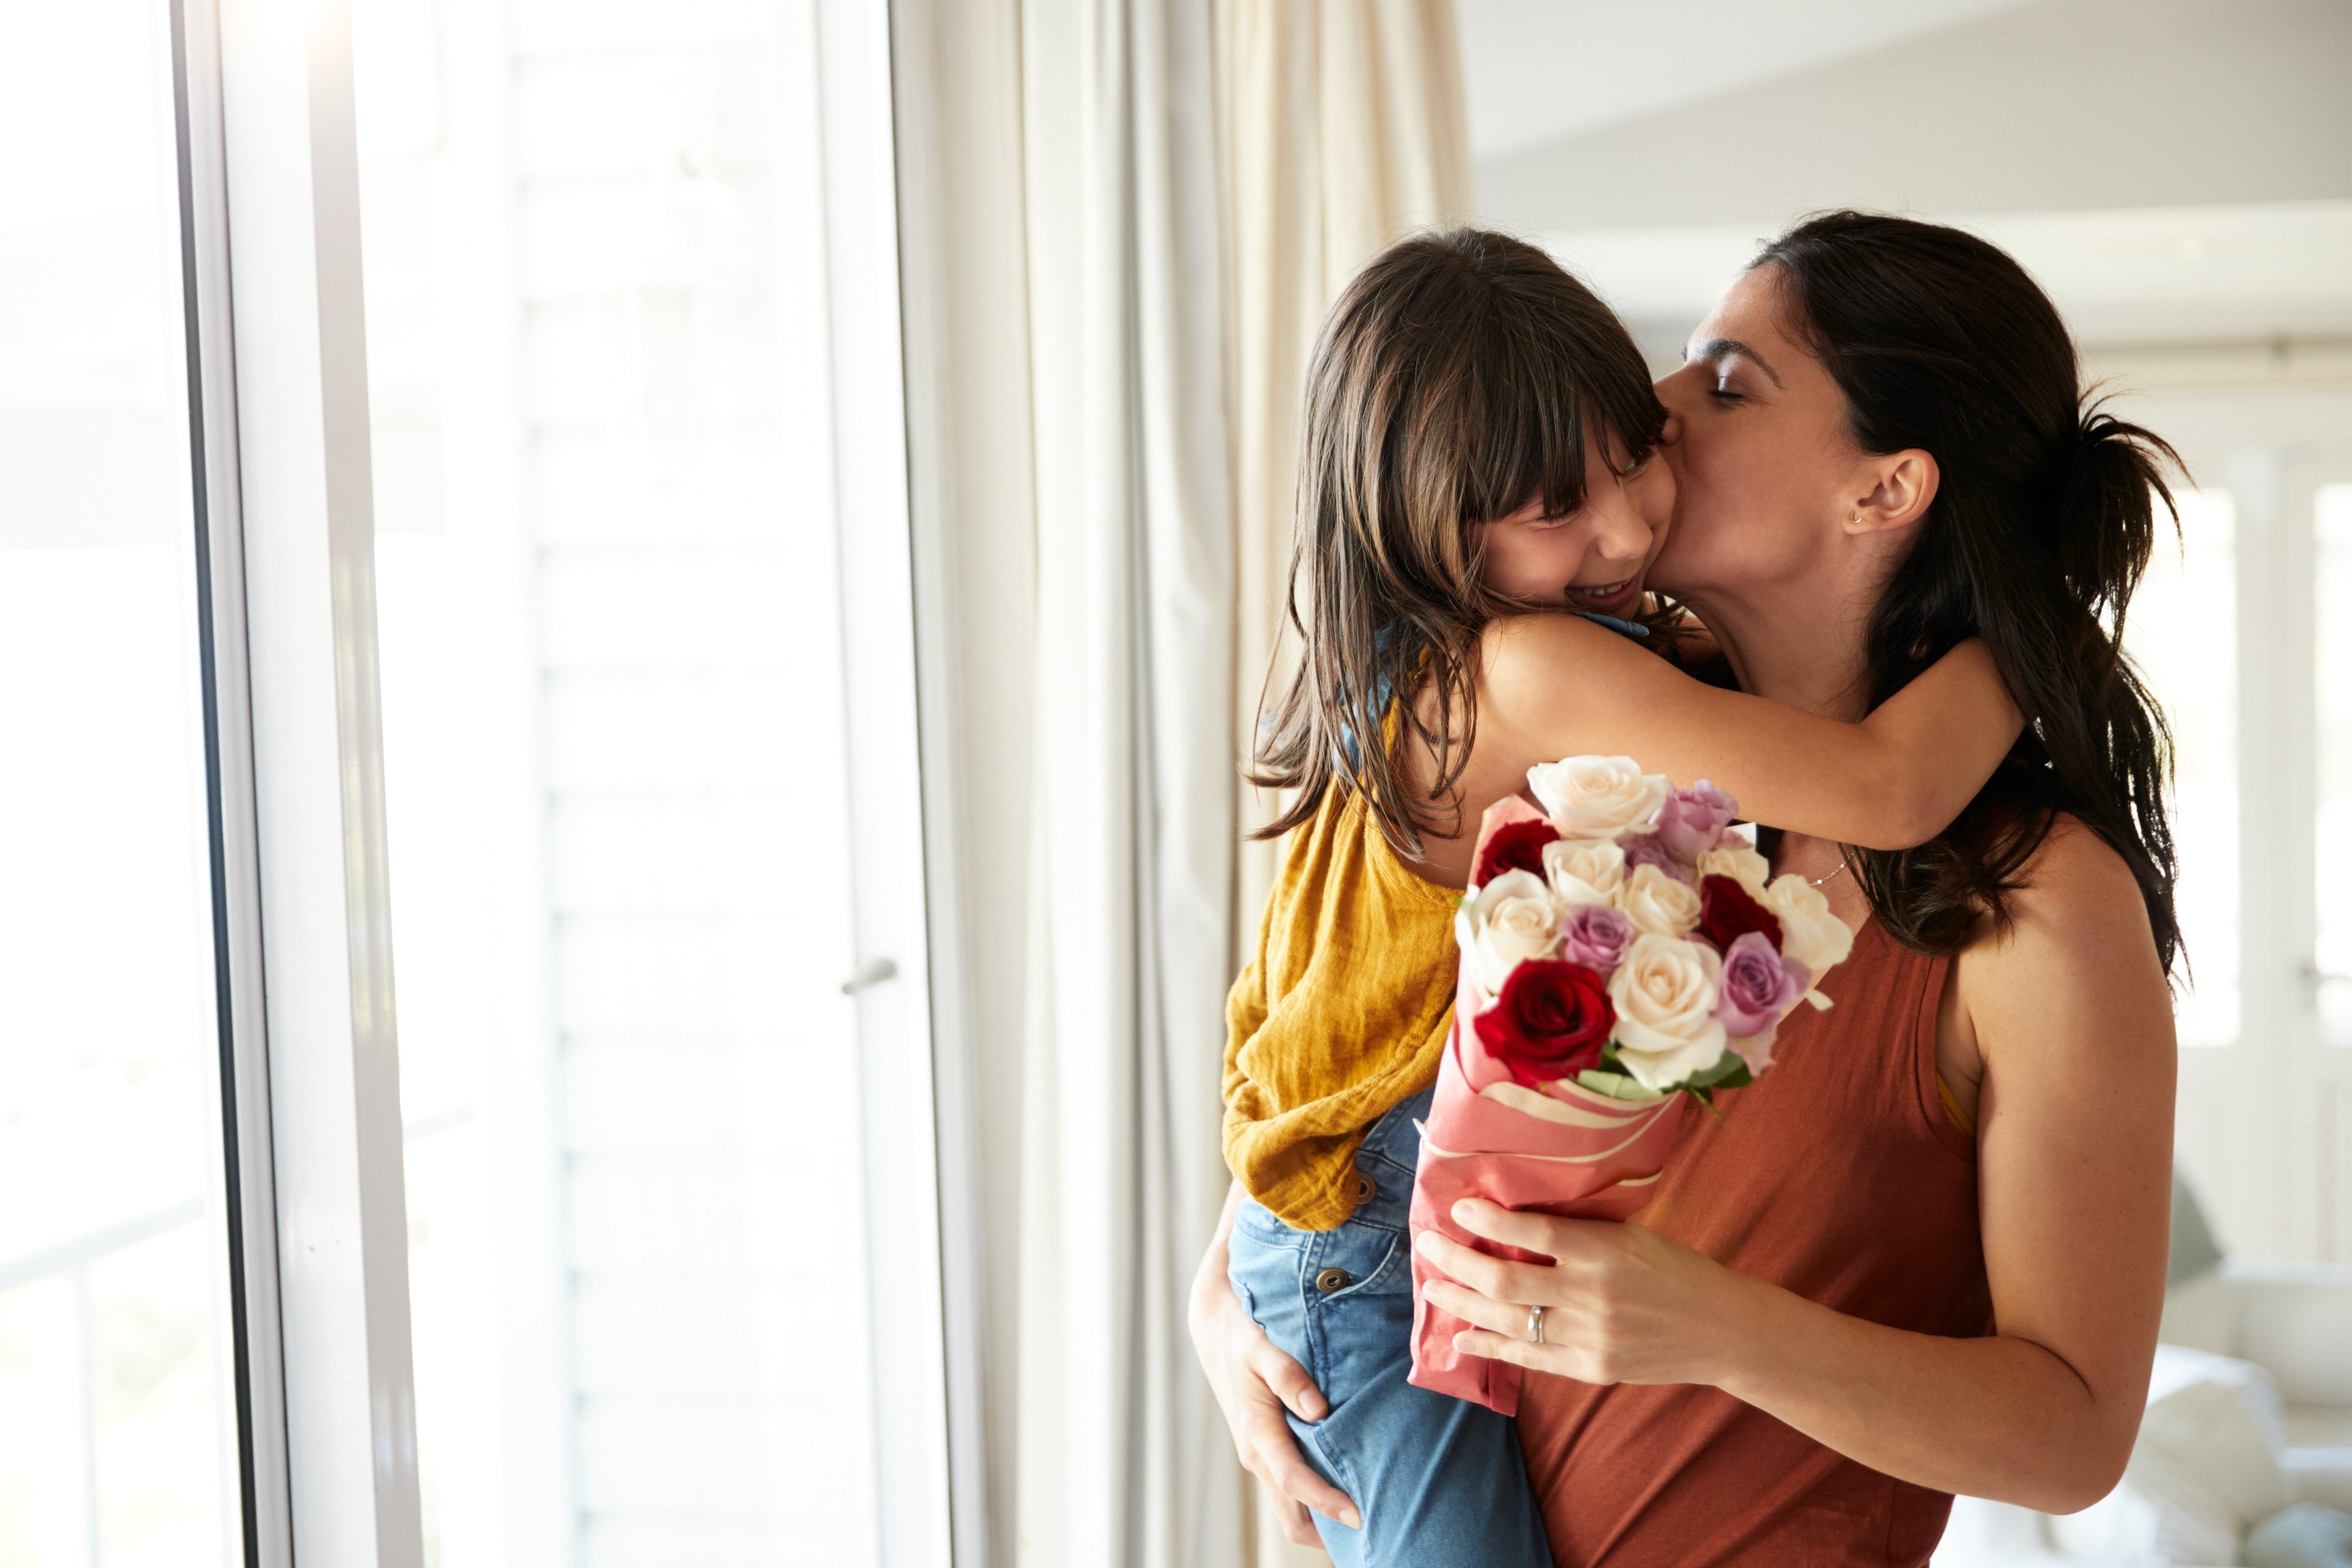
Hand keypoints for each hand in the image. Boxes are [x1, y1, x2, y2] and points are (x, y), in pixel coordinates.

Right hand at [1187, 1267, 1359, 1540]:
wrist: (1214, 1331)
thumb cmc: (1242, 1336)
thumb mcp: (1262, 1347)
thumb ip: (1288, 1376)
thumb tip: (1317, 1408)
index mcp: (1257, 1433)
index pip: (1294, 1481)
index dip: (1325, 1502)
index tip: (1359, 1515)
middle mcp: (1258, 1455)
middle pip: (1292, 1517)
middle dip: (1327, 1534)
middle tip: (1375, 1531)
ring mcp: (1262, 1458)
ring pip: (1292, 1510)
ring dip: (1324, 1523)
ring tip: (1371, 1518)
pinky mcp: (1268, 1452)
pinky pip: (1293, 1492)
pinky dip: (1317, 1504)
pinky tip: (1349, 1489)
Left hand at [1414, 1198, 1753, 1387]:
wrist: (1720, 1329)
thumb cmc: (1673, 1270)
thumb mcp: (1631, 1236)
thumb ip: (1579, 1232)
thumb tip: (1512, 1216)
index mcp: (1606, 1251)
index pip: (1537, 1231)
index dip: (1491, 1217)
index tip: (1458, 1205)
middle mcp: (1593, 1295)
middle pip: (1506, 1278)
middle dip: (1457, 1261)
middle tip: (1427, 1244)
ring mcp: (1589, 1337)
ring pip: (1507, 1319)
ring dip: (1462, 1302)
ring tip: (1432, 1287)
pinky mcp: (1590, 1369)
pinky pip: (1527, 1357)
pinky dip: (1488, 1346)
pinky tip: (1460, 1337)